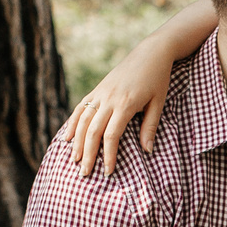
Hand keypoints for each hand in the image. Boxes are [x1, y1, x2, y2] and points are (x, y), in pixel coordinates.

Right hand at [61, 43, 176, 175]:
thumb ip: (150, 127)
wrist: (150, 52)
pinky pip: (80, 108)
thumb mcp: (159, 103)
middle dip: (88, 154)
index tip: (108, 172)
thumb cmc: (158, 79)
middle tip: (85, 173)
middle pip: (93, 131)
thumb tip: (147, 151)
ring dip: (78, 142)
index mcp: (126, 103)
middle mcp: (109, 98)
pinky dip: (73, 123)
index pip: (112, 135)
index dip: (108, 155)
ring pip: (83, 120)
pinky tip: (68, 138)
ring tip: (75, 161)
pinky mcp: (97, 89)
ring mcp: (100, 93)